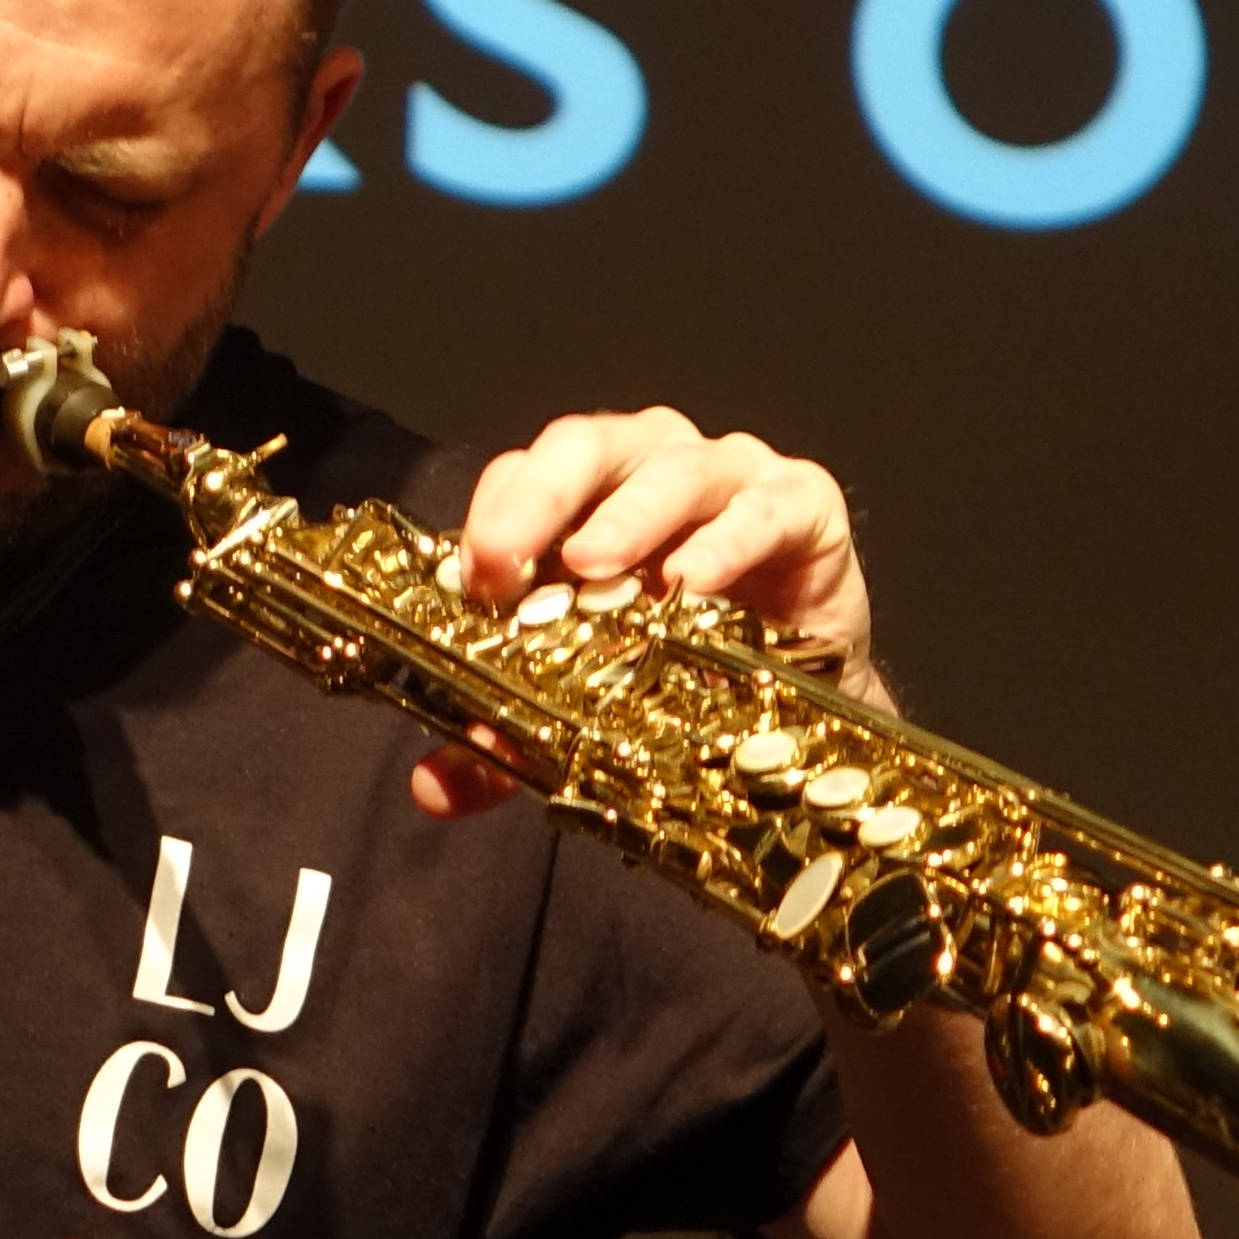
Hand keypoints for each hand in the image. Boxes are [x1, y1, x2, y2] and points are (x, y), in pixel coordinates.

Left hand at [417, 409, 877, 819]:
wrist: (805, 706)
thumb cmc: (690, 672)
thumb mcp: (590, 706)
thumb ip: (510, 739)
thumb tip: (433, 789)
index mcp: (588, 500)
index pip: (524, 475)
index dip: (493, 515)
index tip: (471, 579)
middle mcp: (654, 467)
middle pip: (587, 449)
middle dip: (538, 497)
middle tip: (504, 558)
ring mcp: (733, 477)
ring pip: (675, 468)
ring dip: (629, 515)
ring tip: (593, 565)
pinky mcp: (804, 505)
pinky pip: (766, 509)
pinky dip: (730, 539)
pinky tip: (697, 581)